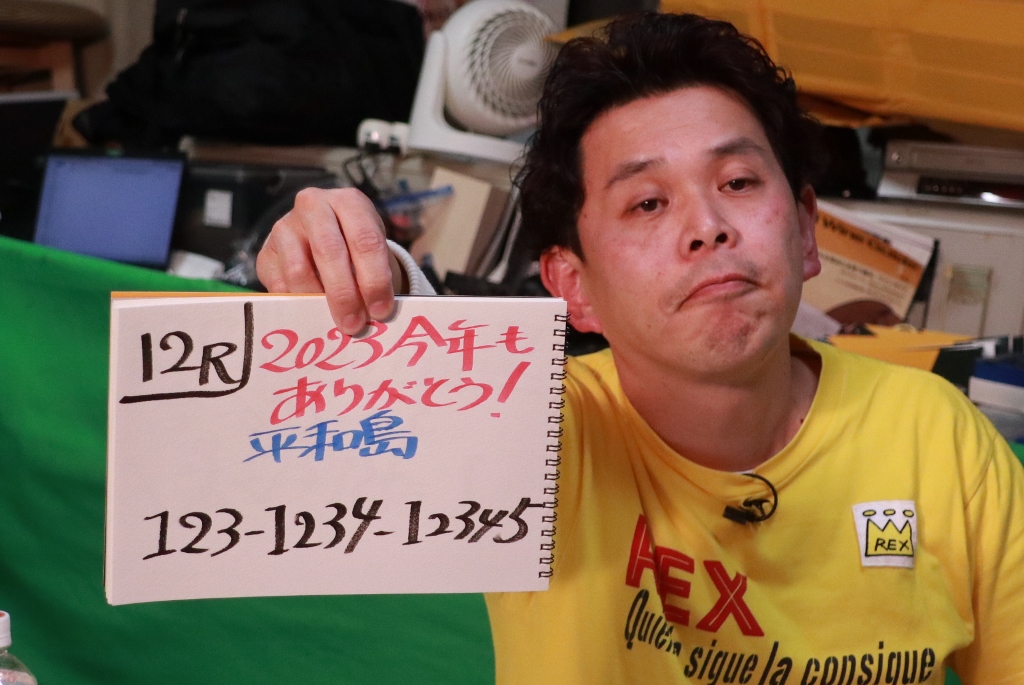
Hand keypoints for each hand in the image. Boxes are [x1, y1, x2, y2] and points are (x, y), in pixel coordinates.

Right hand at [256, 187, 404, 334]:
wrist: (326, 235)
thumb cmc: (357, 248)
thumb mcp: (371, 253)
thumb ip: (373, 277)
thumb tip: (374, 317)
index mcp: (349, 202)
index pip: (365, 239)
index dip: (375, 279)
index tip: (381, 310)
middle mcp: (314, 206)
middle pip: (329, 252)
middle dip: (345, 294)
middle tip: (354, 325)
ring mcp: (285, 227)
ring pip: (299, 270)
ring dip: (318, 302)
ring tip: (334, 323)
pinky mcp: (266, 252)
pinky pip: (279, 285)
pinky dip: (297, 305)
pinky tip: (313, 315)